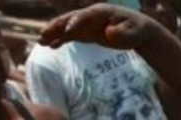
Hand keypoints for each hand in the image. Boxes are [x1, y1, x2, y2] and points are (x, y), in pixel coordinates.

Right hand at [40, 3, 155, 50]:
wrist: (139, 31)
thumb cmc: (137, 30)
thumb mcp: (133, 32)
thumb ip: (122, 33)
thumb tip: (109, 33)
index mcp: (101, 12)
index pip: (85, 16)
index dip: (76, 22)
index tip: (68, 31)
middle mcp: (91, 16)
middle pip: (70, 19)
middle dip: (57, 27)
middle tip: (43, 34)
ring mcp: (87, 24)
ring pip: (67, 27)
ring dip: (54, 33)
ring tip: (41, 41)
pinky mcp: (87, 33)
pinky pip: (71, 36)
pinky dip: (61, 40)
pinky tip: (51, 47)